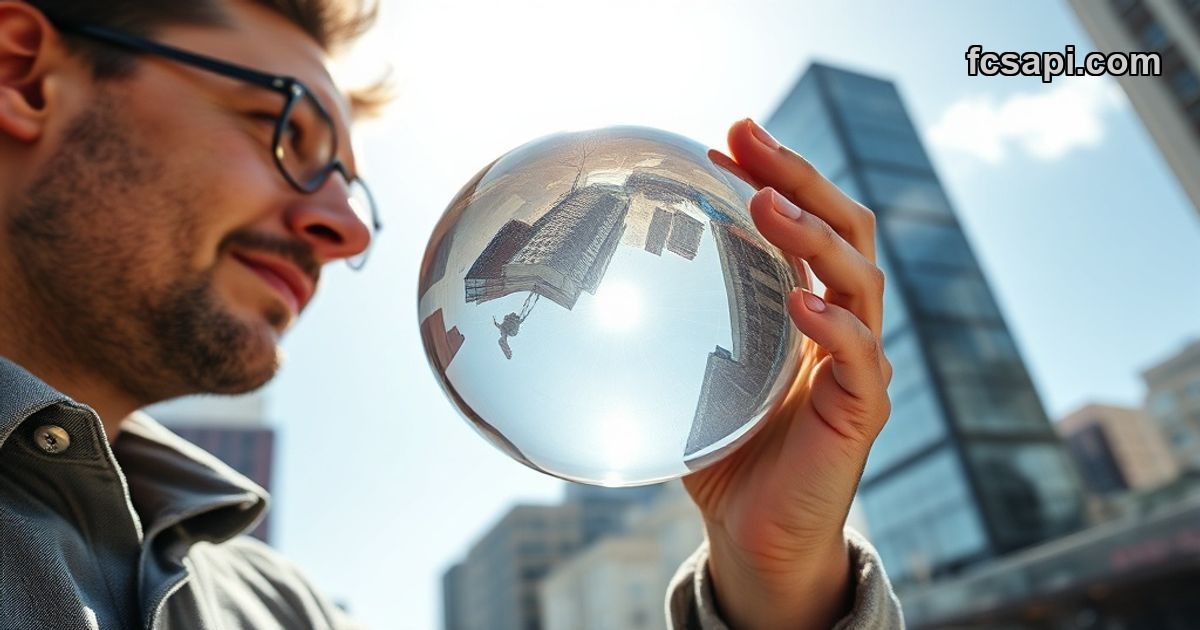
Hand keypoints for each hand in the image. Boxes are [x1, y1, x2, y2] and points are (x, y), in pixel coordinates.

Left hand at [682, 118, 893, 628]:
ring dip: (813, 236)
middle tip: (748, 136)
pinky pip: (862, 360)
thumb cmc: (725, 454)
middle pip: (845, 231)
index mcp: (808, 310)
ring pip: (860, 282)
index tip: (727, 138)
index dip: (777, 176)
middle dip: (800, 177)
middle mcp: (842, 327)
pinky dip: (835, 325)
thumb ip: (676, 328)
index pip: (808, 224)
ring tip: (766, 202)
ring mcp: (860, 368)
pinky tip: (800, 300)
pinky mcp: (862, 413)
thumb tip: (601, 286)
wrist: (757, 537)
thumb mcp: (695, 375)